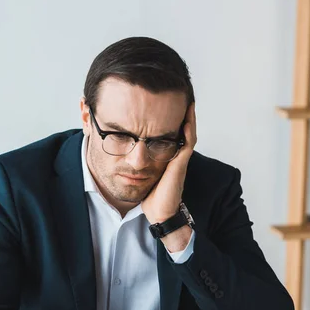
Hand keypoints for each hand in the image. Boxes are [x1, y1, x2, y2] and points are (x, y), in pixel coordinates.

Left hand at [141, 103, 196, 223]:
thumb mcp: (140, 175)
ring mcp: (179, 159)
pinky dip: (188, 129)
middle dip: (180, 113)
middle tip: (179, 96)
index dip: (168, 119)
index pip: (170, 133)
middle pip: (180, 129)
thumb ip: (136, 163)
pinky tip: (186, 117)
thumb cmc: (150, 198)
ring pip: (188, 132)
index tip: (162, 104)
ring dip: (188, 116)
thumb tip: (121, 152)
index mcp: (167, 158)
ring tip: (186, 100)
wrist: (159, 214)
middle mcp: (175, 156)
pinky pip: (188, 142)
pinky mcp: (181, 164)